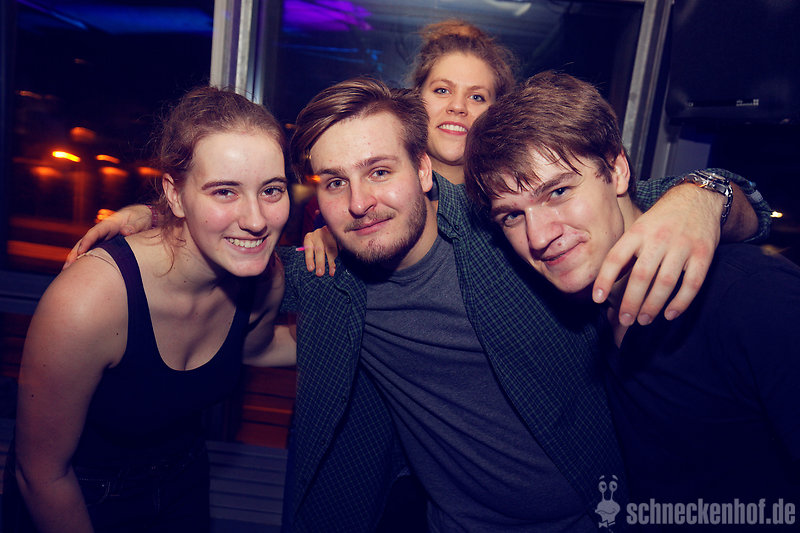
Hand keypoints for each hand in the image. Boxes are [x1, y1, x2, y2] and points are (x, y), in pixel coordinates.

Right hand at [63, 204, 152, 268]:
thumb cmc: (141, 217)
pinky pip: (95, 252)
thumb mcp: (140, 220)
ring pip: (88, 248)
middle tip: (66, 267)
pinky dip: (87, 260)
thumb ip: (134, 226)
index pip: (95, 232)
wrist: (143, 216)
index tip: (81, 251)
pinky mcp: (107, 245)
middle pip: (86, 241)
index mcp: (110, 224)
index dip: (87, 241)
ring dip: (77, 258)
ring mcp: (104, 238)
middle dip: (75, 253)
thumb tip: (125, 232)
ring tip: (66, 272)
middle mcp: (103, 231)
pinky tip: (80, 271)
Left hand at [303, 225, 338, 276]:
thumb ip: (311, 254)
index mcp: (309, 238)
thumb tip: (312, 269)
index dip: (309, 260)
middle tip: (320, 274)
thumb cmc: (316, 242)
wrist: (328, 229)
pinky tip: (342, 263)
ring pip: (331, 249)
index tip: (311, 269)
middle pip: (319, 250)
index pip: (308, 250)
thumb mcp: (311, 245)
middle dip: (320, 263)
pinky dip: (341, 256)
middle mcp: (318, 235)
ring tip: (331, 273)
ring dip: (331, 262)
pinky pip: (340, 246)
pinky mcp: (338, 235)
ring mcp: (329, 234)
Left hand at [593, 183, 720, 325]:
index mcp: (638, 232)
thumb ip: (626, 253)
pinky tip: (669, 314)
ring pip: (665, 283)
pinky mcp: (703, 254)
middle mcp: (659, 238)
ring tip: (643, 320)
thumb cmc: (662, 220)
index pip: (616, 258)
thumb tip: (606, 283)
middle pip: (641, 276)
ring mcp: (682, 246)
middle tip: (625, 320)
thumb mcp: (639, 228)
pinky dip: (681, 302)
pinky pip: (692, 284)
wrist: (697, 199)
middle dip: (631, 302)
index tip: (597, 299)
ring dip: (653, 306)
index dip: (604, 279)